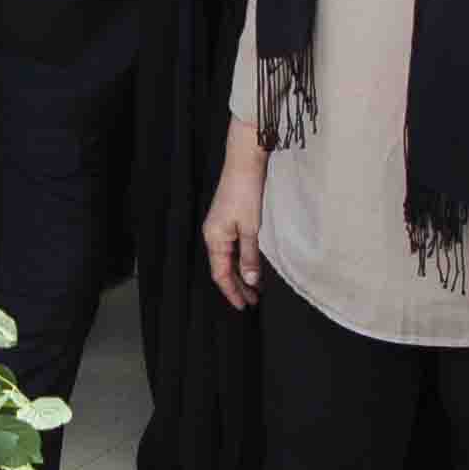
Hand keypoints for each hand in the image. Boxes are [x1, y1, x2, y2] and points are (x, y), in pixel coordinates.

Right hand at [204, 138, 267, 308]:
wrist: (244, 163)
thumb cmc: (245, 192)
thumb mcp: (251, 228)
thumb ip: (250, 256)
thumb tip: (251, 280)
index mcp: (214, 238)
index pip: (221, 274)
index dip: (232, 292)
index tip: (244, 306)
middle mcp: (213, 235)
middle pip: (223, 269)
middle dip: (238, 286)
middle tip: (253, 302)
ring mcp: (219, 228)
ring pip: (228, 259)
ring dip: (241, 275)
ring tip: (255, 289)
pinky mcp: (227, 221)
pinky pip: (232, 248)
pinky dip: (242, 260)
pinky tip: (252, 267)